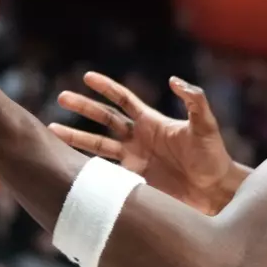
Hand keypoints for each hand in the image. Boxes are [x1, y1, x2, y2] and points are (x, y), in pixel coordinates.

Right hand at [50, 72, 233, 213]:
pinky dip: (88, 169)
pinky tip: (68, 165)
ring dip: (76, 137)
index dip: (106, 87)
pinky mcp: (134, 181)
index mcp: (152, 122)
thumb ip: (193, 101)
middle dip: (83, 108)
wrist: (214, 190)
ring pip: (98, 145)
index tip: (87, 76)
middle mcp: (139, 138)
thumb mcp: (205, 125)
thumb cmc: (213, 155)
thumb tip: (173, 80)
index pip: (123, 99)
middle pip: (105, 119)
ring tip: (52, 131)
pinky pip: (106, 173)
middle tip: (61, 97)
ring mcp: (134, 160)